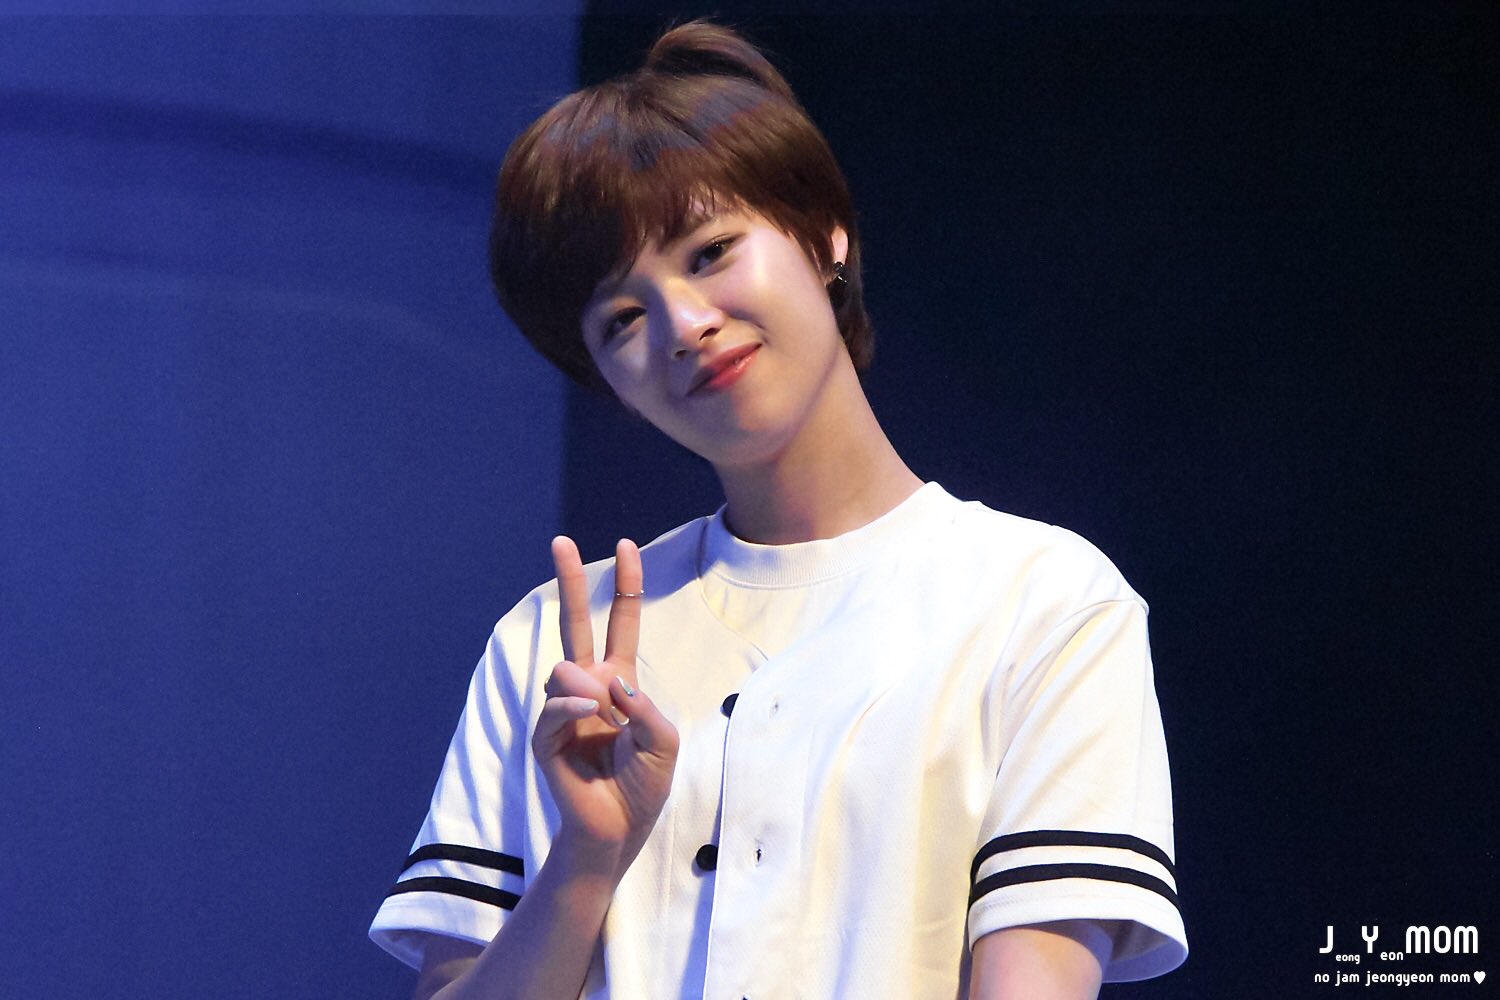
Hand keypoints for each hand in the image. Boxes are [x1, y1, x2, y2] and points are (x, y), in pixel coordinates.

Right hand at [531, 536, 678, 872]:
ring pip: (566, 669)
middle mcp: (588, 689)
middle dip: (569, 581)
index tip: (626, 545)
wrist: (620, 829)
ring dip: (592, 689)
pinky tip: (592, 719)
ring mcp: (564, 711)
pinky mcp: (546, 738)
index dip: (624, 587)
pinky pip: (555, 707)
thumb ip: (644, 708)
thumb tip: (604, 683)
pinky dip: (575, 709)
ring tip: (608, 720)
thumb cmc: (643, 785)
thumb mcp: (664, 742)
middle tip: (561, 541)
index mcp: (619, 683)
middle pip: (574, 625)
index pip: (620, 624)